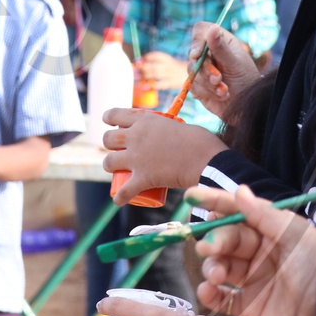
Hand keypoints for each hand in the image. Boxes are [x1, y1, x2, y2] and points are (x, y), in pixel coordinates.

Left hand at [100, 108, 226, 202]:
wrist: (207, 160)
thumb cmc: (200, 141)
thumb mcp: (176, 125)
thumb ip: (166, 130)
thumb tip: (166, 137)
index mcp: (144, 120)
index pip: (115, 115)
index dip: (108, 118)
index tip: (109, 124)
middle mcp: (135, 137)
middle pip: (108, 139)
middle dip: (109, 144)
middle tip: (118, 150)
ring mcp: (137, 158)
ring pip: (108, 162)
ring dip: (110, 167)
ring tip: (116, 171)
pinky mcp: (143, 178)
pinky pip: (124, 191)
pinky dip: (120, 197)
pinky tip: (118, 200)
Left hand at [134, 51, 186, 90]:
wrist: (189, 74)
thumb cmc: (173, 68)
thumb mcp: (167, 61)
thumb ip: (155, 61)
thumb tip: (139, 62)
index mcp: (167, 59)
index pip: (156, 56)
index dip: (146, 57)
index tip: (138, 60)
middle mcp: (169, 66)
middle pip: (154, 66)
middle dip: (143, 68)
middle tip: (135, 69)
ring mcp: (170, 75)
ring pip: (156, 74)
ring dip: (145, 76)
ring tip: (137, 77)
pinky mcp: (171, 84)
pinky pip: (161, 85)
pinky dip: (152, 86)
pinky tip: (145, 87)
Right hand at [186, 23, 260, 119]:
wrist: (247, 106)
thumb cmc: (247, 81)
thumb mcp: (235, 63)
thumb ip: (221, 47)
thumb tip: (212, 27)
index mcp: (220, 41)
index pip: (200, 31)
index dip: (196, 41)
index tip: (197, 55)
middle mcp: (209, 53)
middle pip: (193, 55)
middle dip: (206, 70)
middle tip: (219, 79)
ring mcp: (202, 69)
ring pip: (192, 72)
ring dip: (208, 84)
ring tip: (225, 92)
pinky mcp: (198, 84)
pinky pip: (192, 86)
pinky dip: (206, 92)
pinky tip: (220, 96)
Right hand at [188, 185, 315, 315]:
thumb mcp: (299, 238)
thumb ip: (266, 215)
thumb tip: (239, 190)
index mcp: (276, 232)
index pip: (241, 211)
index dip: (216, 202)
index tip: (191, 195)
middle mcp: (263, 252)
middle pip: (227, 239)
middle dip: (214, 240)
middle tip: (208, 248)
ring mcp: (255, 280)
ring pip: (220, 265)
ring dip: (211, 266)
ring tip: (216, 275)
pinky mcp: (250, 307)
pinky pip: (221, 297)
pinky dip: (209, 293)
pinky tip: (208, 291)